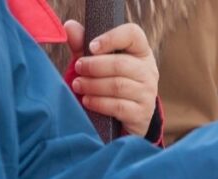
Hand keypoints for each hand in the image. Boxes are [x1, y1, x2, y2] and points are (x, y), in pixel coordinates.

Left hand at [67, 21, 158, 136]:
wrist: (126, 113)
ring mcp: (148, 93)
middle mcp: (148, 70)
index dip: (111, 38)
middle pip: (121, 64)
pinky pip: (118, 106)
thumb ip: (82, 44)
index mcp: (140, 51)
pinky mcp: (142, 113)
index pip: (133, 35)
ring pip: (118, 86)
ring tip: (78, 85)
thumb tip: (69, 26)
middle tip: (78, 68)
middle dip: (94, 66)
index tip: (92, 47)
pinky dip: (99, 103)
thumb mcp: (97, 60)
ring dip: (93, 85)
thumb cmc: (110, 79)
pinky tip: (87, 100)